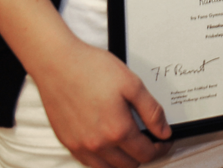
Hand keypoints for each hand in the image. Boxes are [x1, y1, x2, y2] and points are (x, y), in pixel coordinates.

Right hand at [28, 36, 170, 167]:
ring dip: (123, 160)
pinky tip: (108, 144)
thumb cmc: (93, 69)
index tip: (165, 141)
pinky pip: (89, 163)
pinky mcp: (67, 142)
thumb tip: (164, 132)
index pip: (146, 153)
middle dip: (143, 154)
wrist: (57, 63)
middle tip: (149, 139)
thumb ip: (152, 111)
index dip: (160, 149)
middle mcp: (98, 144)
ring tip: (130, 143)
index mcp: (117, 130)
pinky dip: (103, 160)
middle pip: (129, 165)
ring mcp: (80, 146)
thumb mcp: (132, 84)